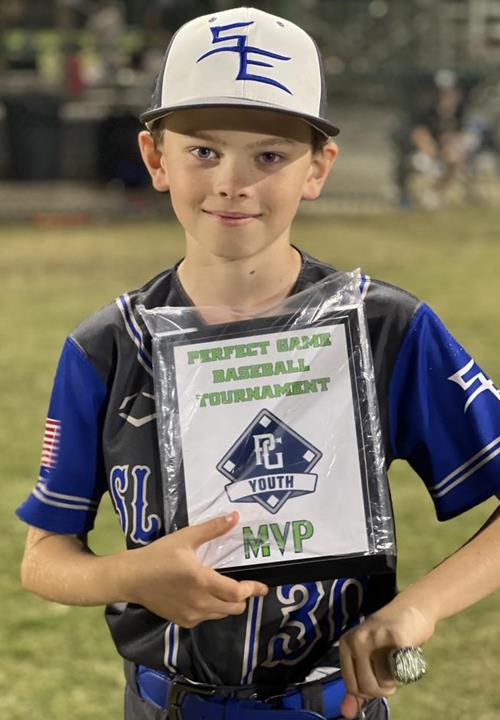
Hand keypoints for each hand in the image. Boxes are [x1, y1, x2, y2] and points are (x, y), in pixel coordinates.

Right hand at [120, 511, 267, 626]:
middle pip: (234, 608)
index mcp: (202, 581)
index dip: (252, 590)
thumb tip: (234, 517)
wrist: (131, 578)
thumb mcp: (185, 538)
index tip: (263, 587)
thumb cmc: (158, 555)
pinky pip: (206, 618)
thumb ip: (212, 529)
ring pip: (221, 614)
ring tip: (225, 588)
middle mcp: (200, 602)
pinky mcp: (183, 621)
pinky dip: (212, 609)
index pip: (237, 593)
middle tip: (244, 585)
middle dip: (243, 598)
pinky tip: (205, 595)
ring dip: (228, 604)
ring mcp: (191, 615)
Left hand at [339, 599, 435, 717]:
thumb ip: (357, 686)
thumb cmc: (389, 638)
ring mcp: (375, 637)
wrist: (412, 609)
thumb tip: (347, 713)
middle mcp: (357, 639)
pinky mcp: (396, 637)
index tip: (378, 679)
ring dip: (395, 681)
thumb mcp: (368, 659)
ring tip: (398, 661)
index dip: (368, 692)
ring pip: (383, 683)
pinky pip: (401, 672)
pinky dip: (408, 670)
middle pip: (366, 688)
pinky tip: (407, 653)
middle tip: (391, 673)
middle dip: (383, 690)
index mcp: (346, 644)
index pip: (352, 687)